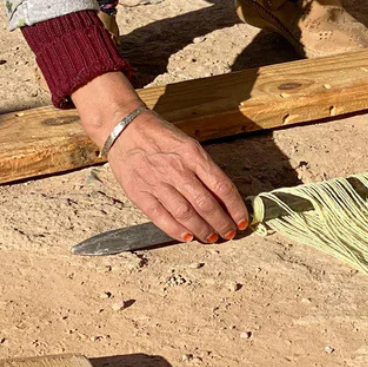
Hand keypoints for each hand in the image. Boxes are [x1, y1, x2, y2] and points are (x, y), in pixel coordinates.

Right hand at [72, 71, 247, 242]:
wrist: (125, 129)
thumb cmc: (161, 135)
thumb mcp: (189, 143)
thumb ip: (203, 167)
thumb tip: (222, 193)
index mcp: (193, 155)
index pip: (222, 186)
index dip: (235, 206)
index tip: (242, 219)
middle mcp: (177, 170)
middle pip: (206, 204)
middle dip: (221, 223)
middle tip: (229, 233)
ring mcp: (158, 183)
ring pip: (186, 214)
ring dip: (202, 230)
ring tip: (212, 238)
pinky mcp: (140, 194)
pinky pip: (161, 217)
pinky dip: (176, 230)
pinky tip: (187, 237)